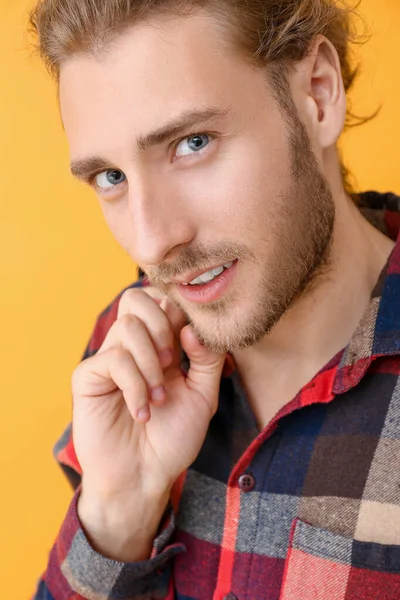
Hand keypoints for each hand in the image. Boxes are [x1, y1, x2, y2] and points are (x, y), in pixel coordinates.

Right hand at [71, 286, 225, 559]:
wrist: (146, 477)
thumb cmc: (173, 437)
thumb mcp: (204, 395)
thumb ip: (207, 358)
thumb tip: (192, 327)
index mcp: (159, 344)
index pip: (163, 301)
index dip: (180, 316)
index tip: (190, 349)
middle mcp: (132, 346)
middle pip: (135, 298)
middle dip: (162, 325)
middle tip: (174, 362)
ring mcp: (108, 359)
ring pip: (128, 326)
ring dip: (151, 363)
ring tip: (159, 397)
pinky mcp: (88, 377)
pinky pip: (114, 360)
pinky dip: (135, 386)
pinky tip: (142, 412)